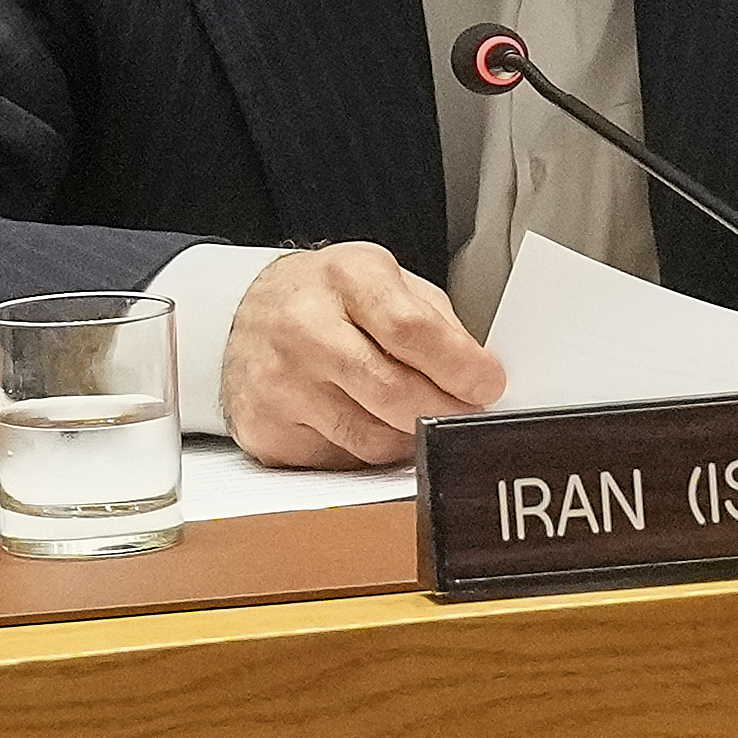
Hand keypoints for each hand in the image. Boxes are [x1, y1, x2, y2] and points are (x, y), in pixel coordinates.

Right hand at [221, 243, 504, 468]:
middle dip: (445, 411)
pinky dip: (368, 451)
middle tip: (468, 414)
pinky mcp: (265, 429)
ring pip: (372, 438)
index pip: (410, 329)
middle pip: (394, 391)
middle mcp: (303, 326)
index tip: (488, 383)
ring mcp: (279, 382)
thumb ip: (435, 323)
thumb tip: (479, 377)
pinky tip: (368, 424)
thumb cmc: (331, 299)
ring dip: (411, 437)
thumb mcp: (386, 282)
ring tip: (419, 418)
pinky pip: (341, 461)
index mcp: (345, 277)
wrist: (250, 313)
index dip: (460, 365)